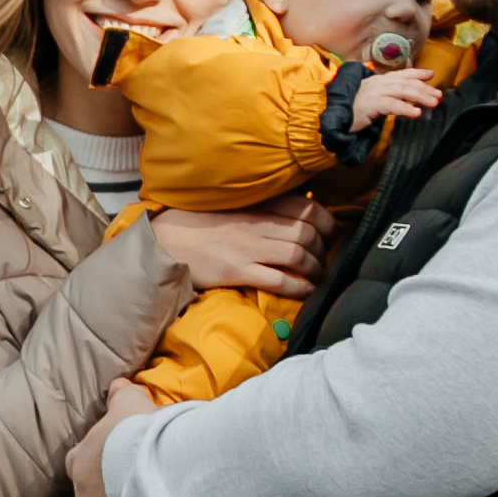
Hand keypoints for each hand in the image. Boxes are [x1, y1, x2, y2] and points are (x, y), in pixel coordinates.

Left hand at [70, 378, 154, 496]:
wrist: (152, 464)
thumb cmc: (139, 431)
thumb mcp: (131, 403)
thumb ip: (121, 395)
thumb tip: (117, 384)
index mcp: (79, 458)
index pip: (79, 463)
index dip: (97, 465)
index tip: (113, 467)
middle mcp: (79, 489)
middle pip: (89, 496)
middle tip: (129, 495)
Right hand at [149, 195, 329, 297]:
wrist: (166, 241)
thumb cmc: (199, 226)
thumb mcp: (233, 208)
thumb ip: (261, 209)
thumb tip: (291, 216)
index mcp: (256, 205)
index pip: (307, 206)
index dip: (327, 222)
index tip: (331, 234)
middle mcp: (256, 223)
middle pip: (308, 232)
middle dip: (324, 249)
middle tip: (326, 260)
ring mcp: (248, 247)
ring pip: (299, 254)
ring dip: (316, 268)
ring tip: (319, 277)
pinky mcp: (238, 270)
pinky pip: (279, 280)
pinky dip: (300, 288)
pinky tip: (306, 291)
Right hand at [351, 70, 443, 127]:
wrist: (329, 117)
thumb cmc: (348, 111)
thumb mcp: (369, 101)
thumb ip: (384, 98)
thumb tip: (401, 101)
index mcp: (377, 82)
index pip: (400, 74)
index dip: (416, 73)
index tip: (431, 74)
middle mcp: (377, 84)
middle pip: (405, 83)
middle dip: (424, 88)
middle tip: (438, 95)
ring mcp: (373, 93)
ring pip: (402, 91)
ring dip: (420, 96)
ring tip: (434, 103)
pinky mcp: (370, 105)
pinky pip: (392, 105)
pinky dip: (405, 108)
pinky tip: (416, 113)